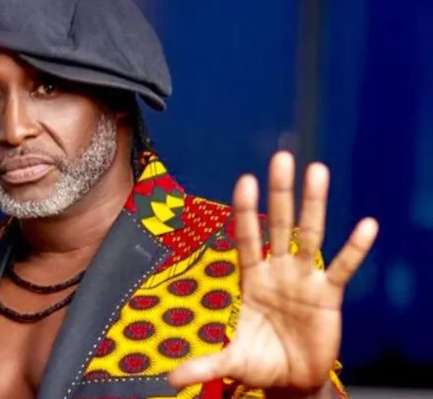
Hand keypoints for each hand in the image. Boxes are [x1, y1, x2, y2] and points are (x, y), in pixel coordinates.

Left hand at [168, 151, 377, 391]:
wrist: (292, 380)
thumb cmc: (260, 362)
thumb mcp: (231, 362)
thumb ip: (204, 364)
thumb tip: (169, 380)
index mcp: (252, 278)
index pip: (248, 237)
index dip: (246, 211)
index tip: (245, 180)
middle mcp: (278, 270)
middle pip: (279, 224)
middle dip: (279, 193)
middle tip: (282, 157)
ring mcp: (304, 279)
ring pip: (310, 235)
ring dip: (314, 205)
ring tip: (318, 170)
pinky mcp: (329, 295)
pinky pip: (343, 268)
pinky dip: (355, 249)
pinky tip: (365, 225)